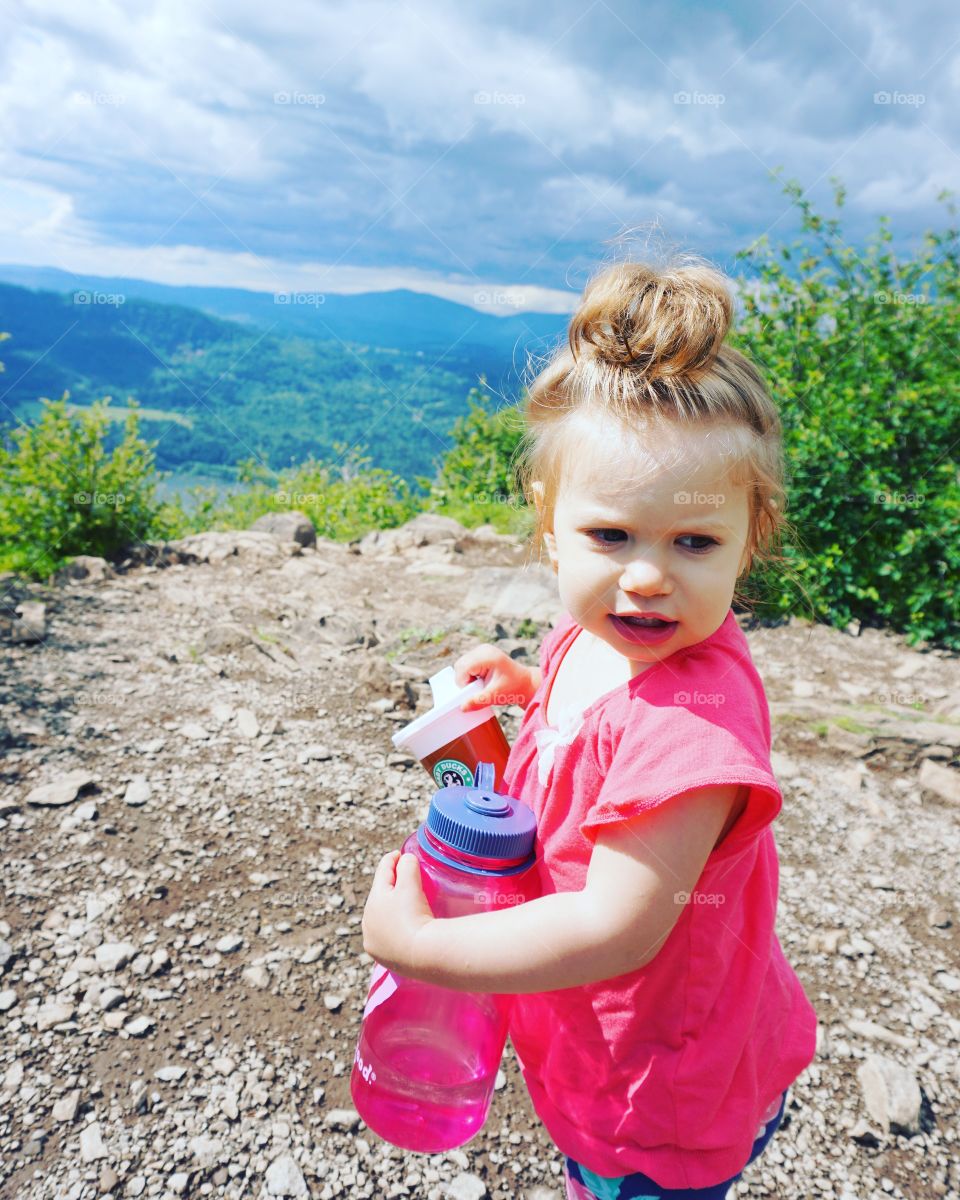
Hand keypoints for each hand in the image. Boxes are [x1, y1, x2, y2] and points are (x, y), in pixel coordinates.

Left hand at [361, 850, 434, 976]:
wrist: (422, 954)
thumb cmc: (415, 915)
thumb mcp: (411, 884)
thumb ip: (407, 865)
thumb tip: (405, 859)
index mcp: (374, 898)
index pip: (383, 870)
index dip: (393, 859)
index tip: (401, 854)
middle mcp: (367, 918)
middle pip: (381, 894)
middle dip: (392, 885)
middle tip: (408, 880)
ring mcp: (372, 939)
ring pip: (381, 916)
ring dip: (391, 908)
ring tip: (407, 907)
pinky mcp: (379, 956)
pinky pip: (385, 936)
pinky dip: (392, 929)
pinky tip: (401, 930)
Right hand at [453, 644, 537, 711]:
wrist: (524, 682)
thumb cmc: (513, 688)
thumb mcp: (495, 696)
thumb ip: (478, 701)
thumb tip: (462, 707)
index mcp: (488, 656)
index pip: (463, 668)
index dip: (464, 683)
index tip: (474, 692)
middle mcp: (483, 649)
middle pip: (460, 665)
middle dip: (464, 680)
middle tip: (477, 689)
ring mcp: (481, 650)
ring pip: (461, 665)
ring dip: (466, 678)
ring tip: (480, 685)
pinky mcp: (480, 653)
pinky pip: (466, 664)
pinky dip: (469, 674)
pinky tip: (480, 679)